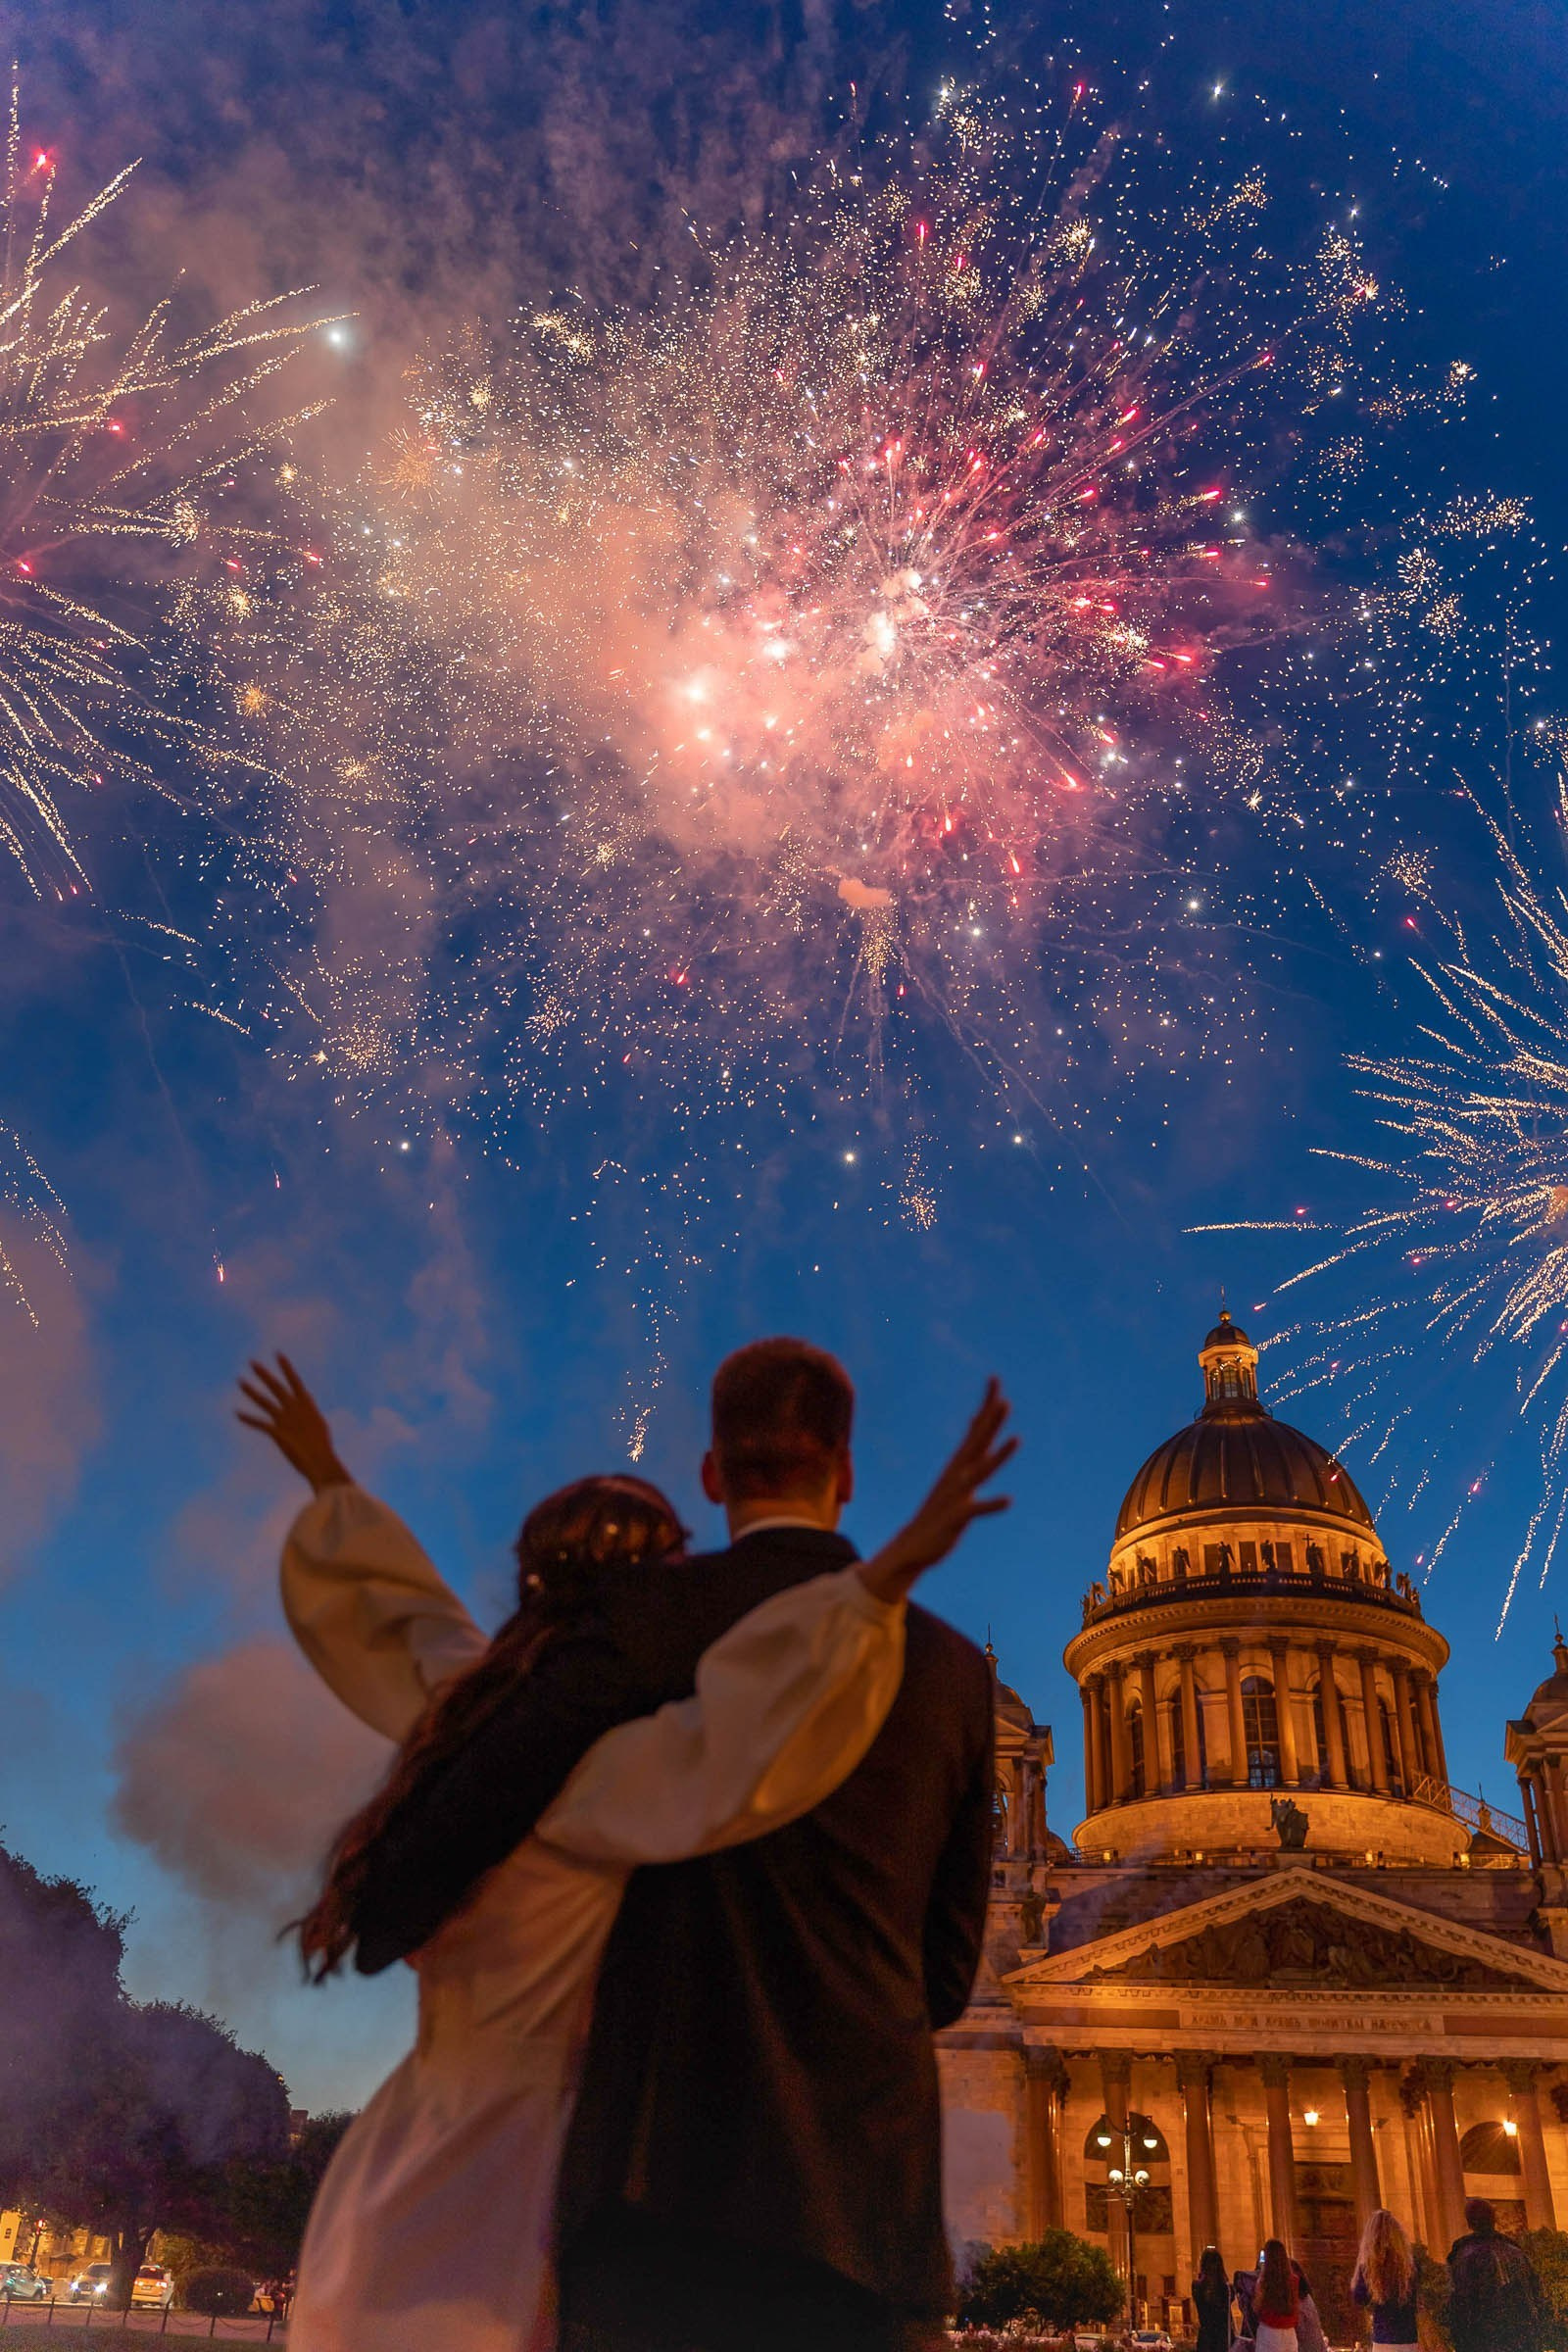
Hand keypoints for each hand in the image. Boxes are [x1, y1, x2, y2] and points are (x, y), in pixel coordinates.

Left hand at [236, 1354, 351, 1492]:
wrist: (321, 1461)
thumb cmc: (322, 1446)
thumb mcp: (319, 1423)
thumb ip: (310, 1409)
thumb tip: (308, 1397)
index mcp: (307, 1405)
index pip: (295, 1381)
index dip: (286, 1367)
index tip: (278, 1354)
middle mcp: (295, 1409)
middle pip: (276, 1387)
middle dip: (264, 1374)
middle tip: (251, 1362)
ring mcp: (285, 1420)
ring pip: (264, 1401)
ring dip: (251, 1391)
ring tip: (240, 1381)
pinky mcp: (277, 1432)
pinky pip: (259, 1423)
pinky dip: (248, 1418)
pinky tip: (237, 1413)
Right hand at [858, 1378, 1015, 1603]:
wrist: (912, 1546)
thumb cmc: (939, 1513)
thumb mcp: (957, 1478)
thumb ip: (971, 1454)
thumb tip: (978, 1425)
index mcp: (958, 1465)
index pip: (976, 1429)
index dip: (987, 1405)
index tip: (995, 1380)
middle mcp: (957, 1475)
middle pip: (978, 1443)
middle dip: (992, 1422)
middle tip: (1005, 1400)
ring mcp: (956, 1494)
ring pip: (981, 1471)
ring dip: (999, 1456)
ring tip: (1016, 1440)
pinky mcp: (956, 1517)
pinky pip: (976, 1509)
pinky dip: (991, 1504)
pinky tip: (1007, 1500)